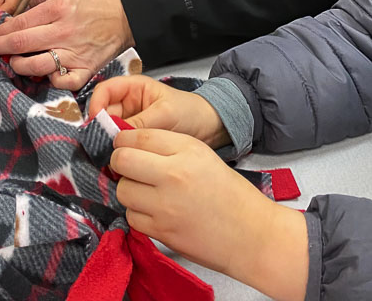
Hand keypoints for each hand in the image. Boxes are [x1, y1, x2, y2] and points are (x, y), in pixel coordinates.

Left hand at [0, 0, 133, 89]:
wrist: (125, 16)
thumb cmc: (94, 5)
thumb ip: (41, 12)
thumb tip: (14, 25)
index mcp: (58, 9)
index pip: (20, 23)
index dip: (0, 31)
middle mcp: (63, 31)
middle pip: (21, 42)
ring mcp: (75, 52)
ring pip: (36, 65)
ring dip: (18, 65)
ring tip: (13, 63)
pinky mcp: (86, 69)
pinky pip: (61, 82)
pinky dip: (51, 80)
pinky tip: (47, 74)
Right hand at [89, 74, 227, 147]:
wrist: (210, 129)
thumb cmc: (190, 112)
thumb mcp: (165, 115)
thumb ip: (139, 124)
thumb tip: (115, 137)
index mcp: (134, 88)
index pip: (104, 91)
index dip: (96, 105)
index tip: (95, 123)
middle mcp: (128, 104)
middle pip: (103, 113)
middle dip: (100, 128)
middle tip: (100, 147)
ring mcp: (131, 122)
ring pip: (109, 130)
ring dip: (108, 142)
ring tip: (110, 157)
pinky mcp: (136, 140)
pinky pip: (120, 144)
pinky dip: (118, 152)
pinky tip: (120, 161)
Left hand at [111, 129, 308, 300]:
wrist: (251, 235)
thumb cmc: (228, 191)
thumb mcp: (202, 154)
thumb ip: (166, 145)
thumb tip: (129, 144)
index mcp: (185, 150)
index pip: (137, 136)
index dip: (123, 139)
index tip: (123, 144)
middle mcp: (172, 175)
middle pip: (122, 160)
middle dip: (119, 162)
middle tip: (129, 167)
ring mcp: (165, 206)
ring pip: (123, 190)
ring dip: (129, 189)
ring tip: (144, 191)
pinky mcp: (162, 232)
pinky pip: (132, 217)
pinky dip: (138, 213)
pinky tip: (153, 211)